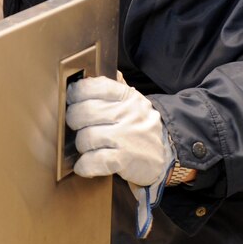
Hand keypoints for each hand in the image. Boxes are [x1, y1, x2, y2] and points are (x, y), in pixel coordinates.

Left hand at [66, 76, 175, 237]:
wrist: (169, 151)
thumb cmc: (141, 125)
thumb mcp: (132, 101)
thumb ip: (110, 89)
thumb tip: (85, 78)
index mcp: (126, 96)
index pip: (93, 86)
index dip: (76, 93)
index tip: (73, 100)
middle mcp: (126, 113)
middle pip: (83, 112)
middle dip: (74, 121)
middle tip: (79, 126)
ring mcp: (126, 136)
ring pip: (85, 137)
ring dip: (81, 145)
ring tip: (88, 146)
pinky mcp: (125, 159)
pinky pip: (93, 161)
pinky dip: (84, 165)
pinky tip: (85, 165)